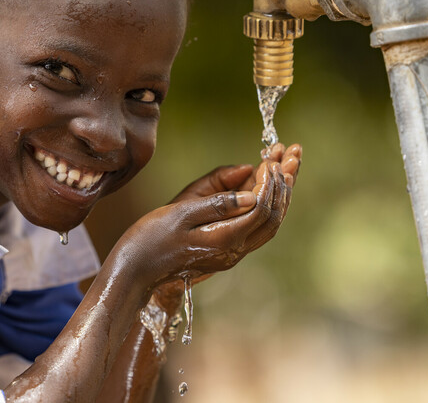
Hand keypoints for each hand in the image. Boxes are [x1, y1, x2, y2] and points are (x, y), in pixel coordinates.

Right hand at [115, 143, 301, 292]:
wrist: (135, 272)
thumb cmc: (150, 240)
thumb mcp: (180, 215)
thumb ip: (217, 205)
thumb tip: (250, 195)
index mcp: (224, 240)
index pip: (261, 208)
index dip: (270, 182)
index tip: (270, 159)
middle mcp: (234, 251)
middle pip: (273, 217)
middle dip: (285, 185)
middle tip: (292, 155)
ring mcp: (231, 254)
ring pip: (268, 224)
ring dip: (280, 194)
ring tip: (288, 166)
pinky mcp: (224, 252)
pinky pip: (256, 227)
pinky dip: (266, 204)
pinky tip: (266, 187)